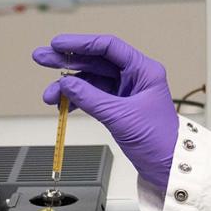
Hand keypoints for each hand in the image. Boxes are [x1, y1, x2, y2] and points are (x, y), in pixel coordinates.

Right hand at [30, 34, 177, 189]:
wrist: (168, 167)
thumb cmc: (159, 141)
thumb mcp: (120, 116)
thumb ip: (90, 98)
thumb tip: (66, 84)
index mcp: (144, 70)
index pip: (108, 47)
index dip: (81, 43)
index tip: (58, 44)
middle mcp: (135, 76)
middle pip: (95, 60)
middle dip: (67, 60)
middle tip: (42, 57)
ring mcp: (126, 91)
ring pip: (90, 79)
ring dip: (68, 86)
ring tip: (49, 95)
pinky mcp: (118, 105)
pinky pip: (92, 95)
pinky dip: (77, 99)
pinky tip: (63, 104)